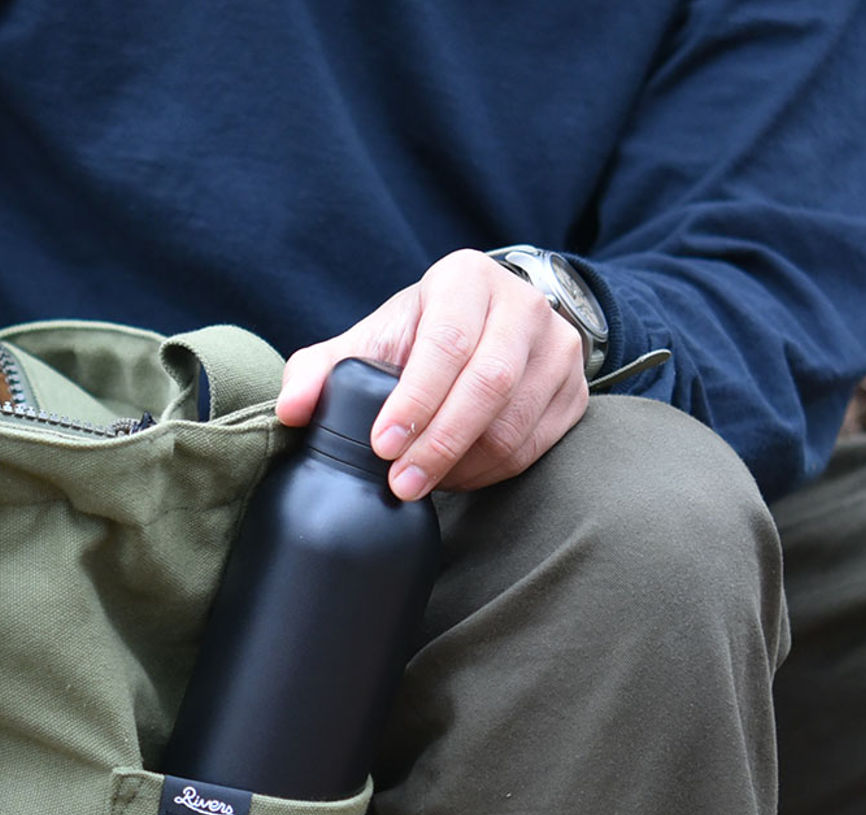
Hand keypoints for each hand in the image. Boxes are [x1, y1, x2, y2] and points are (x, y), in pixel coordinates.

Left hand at [276, 249, 589, 499]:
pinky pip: (535, 446)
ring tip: (423, 482)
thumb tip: (290, 410)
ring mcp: (559, 349)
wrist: (491, 327)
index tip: (381, 445)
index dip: (415, 399)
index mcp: (466, 279)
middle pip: (489, 384)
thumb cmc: (421, 336)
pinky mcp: (575, 391)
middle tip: (401, 484)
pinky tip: (458, 477)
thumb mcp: (372, 340)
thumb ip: (321, 370)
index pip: (447, 343)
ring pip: (515, 423)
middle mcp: (524, 306)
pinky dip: (492, 472)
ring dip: (464, 465)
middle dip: (439, 443)